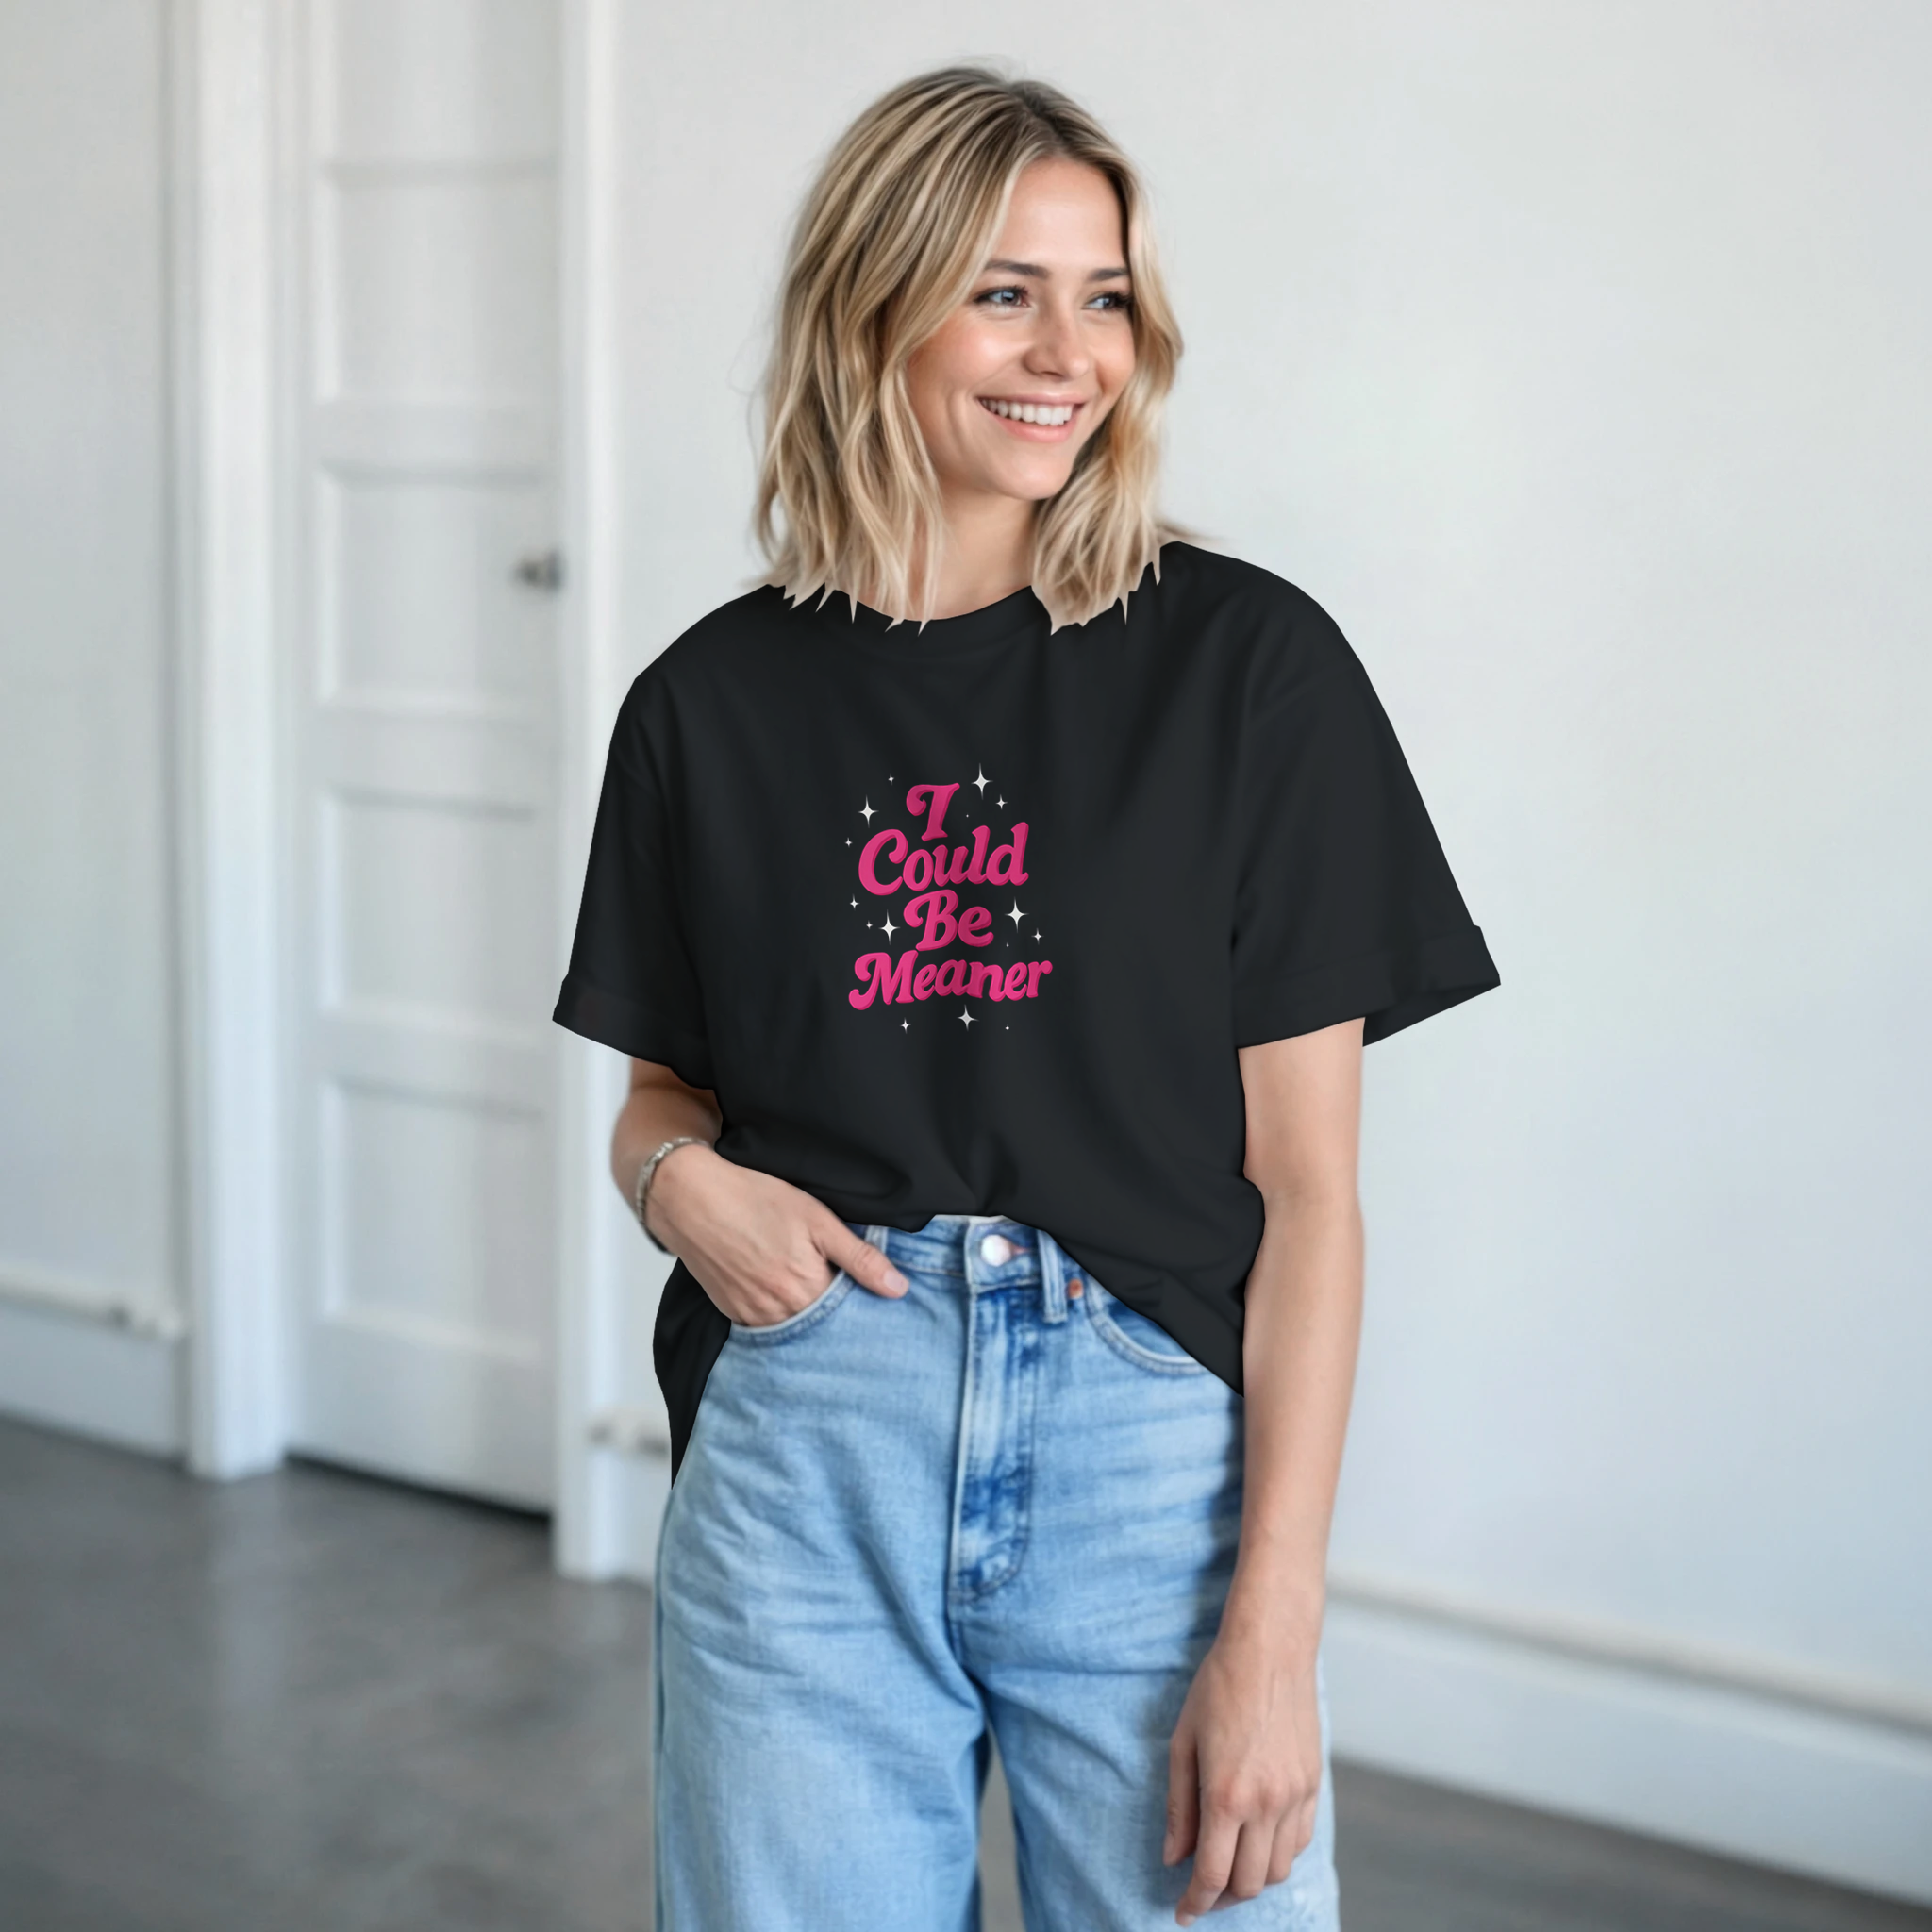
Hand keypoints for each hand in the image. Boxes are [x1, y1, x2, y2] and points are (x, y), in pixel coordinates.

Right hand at [645, 1144, 906, 1326]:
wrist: (691, 1199)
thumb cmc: (754, 1199)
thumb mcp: (817, 1219)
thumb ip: (860, 1257)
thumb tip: (899, 1289)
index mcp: (806, 1289)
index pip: (849, 1313)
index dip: (860, 1300)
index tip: (866, 1288)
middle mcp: (779, 1312)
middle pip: (822, 1323)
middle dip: (834, 1308)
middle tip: (835, 1279)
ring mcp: (752, 1316)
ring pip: (794, 1325)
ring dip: (806, 1311)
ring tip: (804, 1278)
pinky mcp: (732, 1313)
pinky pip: (766, 1323)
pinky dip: (778, 1311)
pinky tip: (780, 1285)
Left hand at [1164, 1630, 1321, 1923]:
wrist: (1269, 1649)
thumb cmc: (1218, 1688)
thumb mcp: (1182, 1742)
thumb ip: (1179, 1806)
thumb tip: (1174, 1858)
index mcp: (1227, 1794)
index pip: (1213, 1874)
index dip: (1195, 1901)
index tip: (1183, 1912)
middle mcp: (1266, 1803)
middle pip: (1248, 1883)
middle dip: (1221, 1898)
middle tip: (1201, 1893)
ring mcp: (1295, 1796)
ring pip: (1277, 1869)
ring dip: (1252, 1880)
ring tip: (1228, 1869)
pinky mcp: (1313, 1784)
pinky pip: (1298, 1841)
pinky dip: (1277, 1855)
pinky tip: (1257, 1843)